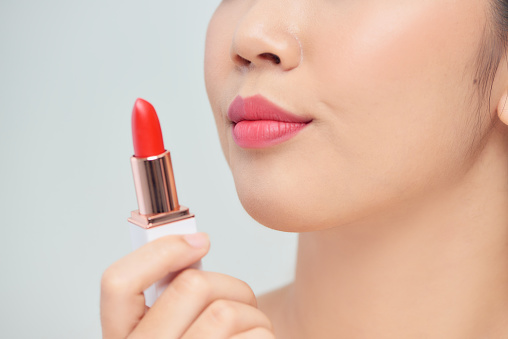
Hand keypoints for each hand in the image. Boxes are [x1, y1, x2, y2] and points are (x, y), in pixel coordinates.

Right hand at [100, 233, 274, 338]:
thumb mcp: (172, 328)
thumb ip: (171, 299)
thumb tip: (194, 245)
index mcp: (124, 338)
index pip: (118, 282)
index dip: (161, 251)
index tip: (199, 241)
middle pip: (192, 286)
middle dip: (230, 284)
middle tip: (240, 298)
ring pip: (228, 312)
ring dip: (253, 314)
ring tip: (251, 328)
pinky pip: (255, 338)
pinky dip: (264, 335)